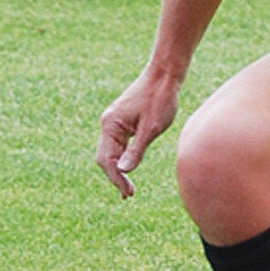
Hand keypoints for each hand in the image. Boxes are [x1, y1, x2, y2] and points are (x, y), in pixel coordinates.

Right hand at [96, 68, 181, 196]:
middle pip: (105, 157)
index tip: (128, 193)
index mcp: (111, 125)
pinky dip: (122, 158)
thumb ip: (137, 150)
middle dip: (116, 177)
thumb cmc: (160, 99)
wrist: (164, 76)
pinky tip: (129, 168)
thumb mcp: (151, 128)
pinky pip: (117, 145)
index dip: (117, 178)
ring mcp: (114, 122)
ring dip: (118, 170)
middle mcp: (108, 123)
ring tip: (128, 188)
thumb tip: (125, 171)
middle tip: (129, 194)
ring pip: (110, 152)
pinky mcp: (122, 121)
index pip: (107, 159)